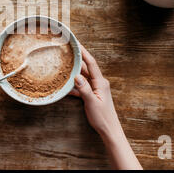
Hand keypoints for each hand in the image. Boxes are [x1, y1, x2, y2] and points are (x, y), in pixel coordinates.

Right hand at [70, 45, 141, 169]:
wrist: (109, 129)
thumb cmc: (103, 117)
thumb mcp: (92, 103)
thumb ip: (84, 89)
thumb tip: (76, 76)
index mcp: (101, 82)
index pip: (91, 63)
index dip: (83, 52)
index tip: (76, 43)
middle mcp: (99, 83)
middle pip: (86, 67)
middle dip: (77, 58)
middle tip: (68, 49)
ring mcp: (95, 88)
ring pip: (82, 76)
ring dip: (74, 70)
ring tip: (64, 63)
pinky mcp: (92, 94)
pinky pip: (81, 86)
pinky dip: (73, 84)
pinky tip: (64, 84)